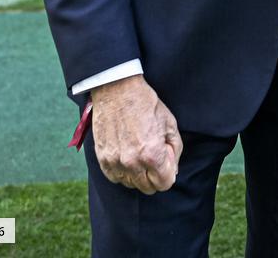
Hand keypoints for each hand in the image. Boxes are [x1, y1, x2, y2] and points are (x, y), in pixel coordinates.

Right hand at [90, 74, 182, 193]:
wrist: (117, 89)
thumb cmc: (146, 103)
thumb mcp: (170, 122)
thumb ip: (175, 149)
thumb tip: (172, 169)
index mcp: (152, 154)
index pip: (165, 183)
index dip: (169, 172)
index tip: (166, 159)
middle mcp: (133, 163)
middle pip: (148, 188)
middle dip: (155, 175)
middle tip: (153, 156)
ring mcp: (115, 162)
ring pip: (131, 184)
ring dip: (138, 174)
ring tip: (138, 154)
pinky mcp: (102, 159)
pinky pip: (115, 178)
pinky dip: (122, 171)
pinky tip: (126, 155)